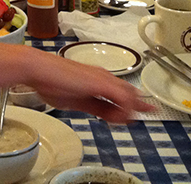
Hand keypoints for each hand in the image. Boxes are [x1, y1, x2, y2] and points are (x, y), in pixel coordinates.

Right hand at [25, 49, 152, 121]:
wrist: (40, 69)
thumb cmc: (50, 82)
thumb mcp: (76, 102)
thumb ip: (94, 108)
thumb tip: (106, 116)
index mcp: (96, 80)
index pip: (119, 94)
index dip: (130, 105)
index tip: (137, 114)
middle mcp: (103, 76)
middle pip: (128, 92)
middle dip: (138, 105)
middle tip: (149, 112)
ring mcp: (103, 79)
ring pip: (128, 95)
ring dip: (131, 109)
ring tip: (127, 121)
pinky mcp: (102, 83)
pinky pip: (122, 98)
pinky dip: (124, 109)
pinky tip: (121, 118)